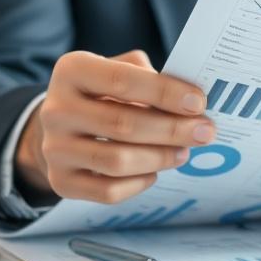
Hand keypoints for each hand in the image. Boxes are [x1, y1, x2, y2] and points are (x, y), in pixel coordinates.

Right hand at [15, 49, 213, 202]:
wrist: (61, 126)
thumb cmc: (103, 93)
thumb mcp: (118, 69)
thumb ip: (150, 77)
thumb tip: (190, 102)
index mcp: (71, 70)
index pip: (122, 80)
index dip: (164, 92)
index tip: (198, 102)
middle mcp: (56, 109)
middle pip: (122, 124)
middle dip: (172, 129)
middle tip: (205, 131)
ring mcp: (55, 149)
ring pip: (117, 161)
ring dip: (160, 158)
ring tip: (183, 152)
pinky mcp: (60, 181)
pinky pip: (108, 191)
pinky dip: (139, 183)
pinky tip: (154, 171)